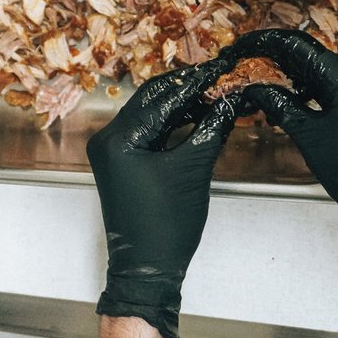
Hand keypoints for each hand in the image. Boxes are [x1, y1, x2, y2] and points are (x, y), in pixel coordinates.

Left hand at [87, 65, 242, 337]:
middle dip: (186, 89)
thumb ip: (211, 129)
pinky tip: (196, 116)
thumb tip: (229, 101)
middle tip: (217, 77)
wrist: (146, 268)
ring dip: (179, 106)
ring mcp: (112, 151)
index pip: (160, 98)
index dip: (194, 83)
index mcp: (118, 138)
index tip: (218, 70)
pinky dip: (171, 124)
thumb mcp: (193, 171)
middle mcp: (107, 139)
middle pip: (150, 100)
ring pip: (149, 115)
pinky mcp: (121, 162)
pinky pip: (147, 132)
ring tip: (212, 94)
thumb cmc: (165, 225)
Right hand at [239, 29, 337, 265]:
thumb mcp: (313, 140)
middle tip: (251, 80)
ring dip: (299, 83)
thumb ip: (282, 107)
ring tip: (272, 100)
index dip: (264, 44)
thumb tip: (259, 90)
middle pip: (311, 58)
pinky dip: (319, 93)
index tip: (243, 48)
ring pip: (326, 73)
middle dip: (279, 68)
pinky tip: (300, 108)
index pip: (296, 46)